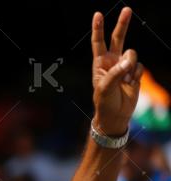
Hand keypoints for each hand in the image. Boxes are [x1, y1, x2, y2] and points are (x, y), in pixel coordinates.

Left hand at [91, 7, 142, 135]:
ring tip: (124, 81)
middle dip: (122, 24)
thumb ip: (116, 72)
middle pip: (118, 38)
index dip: (98, 29)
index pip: (98, 42)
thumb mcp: (105, 87)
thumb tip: (128, 60)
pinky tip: (130, 84)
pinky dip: (136, 75)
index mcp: (100, 63)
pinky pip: (139, 67)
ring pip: (132, 55)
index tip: (97, 15)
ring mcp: (124, 66)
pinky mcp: (135, 73)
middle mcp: (112, 61)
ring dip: (129, 68)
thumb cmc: (104, 101)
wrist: (116, 114)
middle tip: (127, 9)